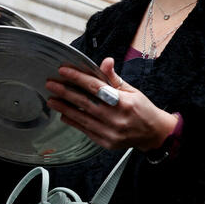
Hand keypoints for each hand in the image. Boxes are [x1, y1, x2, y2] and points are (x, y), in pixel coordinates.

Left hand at [44, 57, 177, 150]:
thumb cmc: (142, 109)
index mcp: (124, 102)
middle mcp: (116, 118)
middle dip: (65, 92)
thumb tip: (105, 61)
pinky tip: (63, 114)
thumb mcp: (131, 91)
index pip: (96, 87)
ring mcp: (110, 132)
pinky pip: (85, 130)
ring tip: (51, 99)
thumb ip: (114, 78)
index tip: (63, 71)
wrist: (153, 134)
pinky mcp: (106, 142)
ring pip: (82, 118)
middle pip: (85, 102)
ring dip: (64, 108)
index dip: (78, 78)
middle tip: (51, 84)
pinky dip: (73, 122)